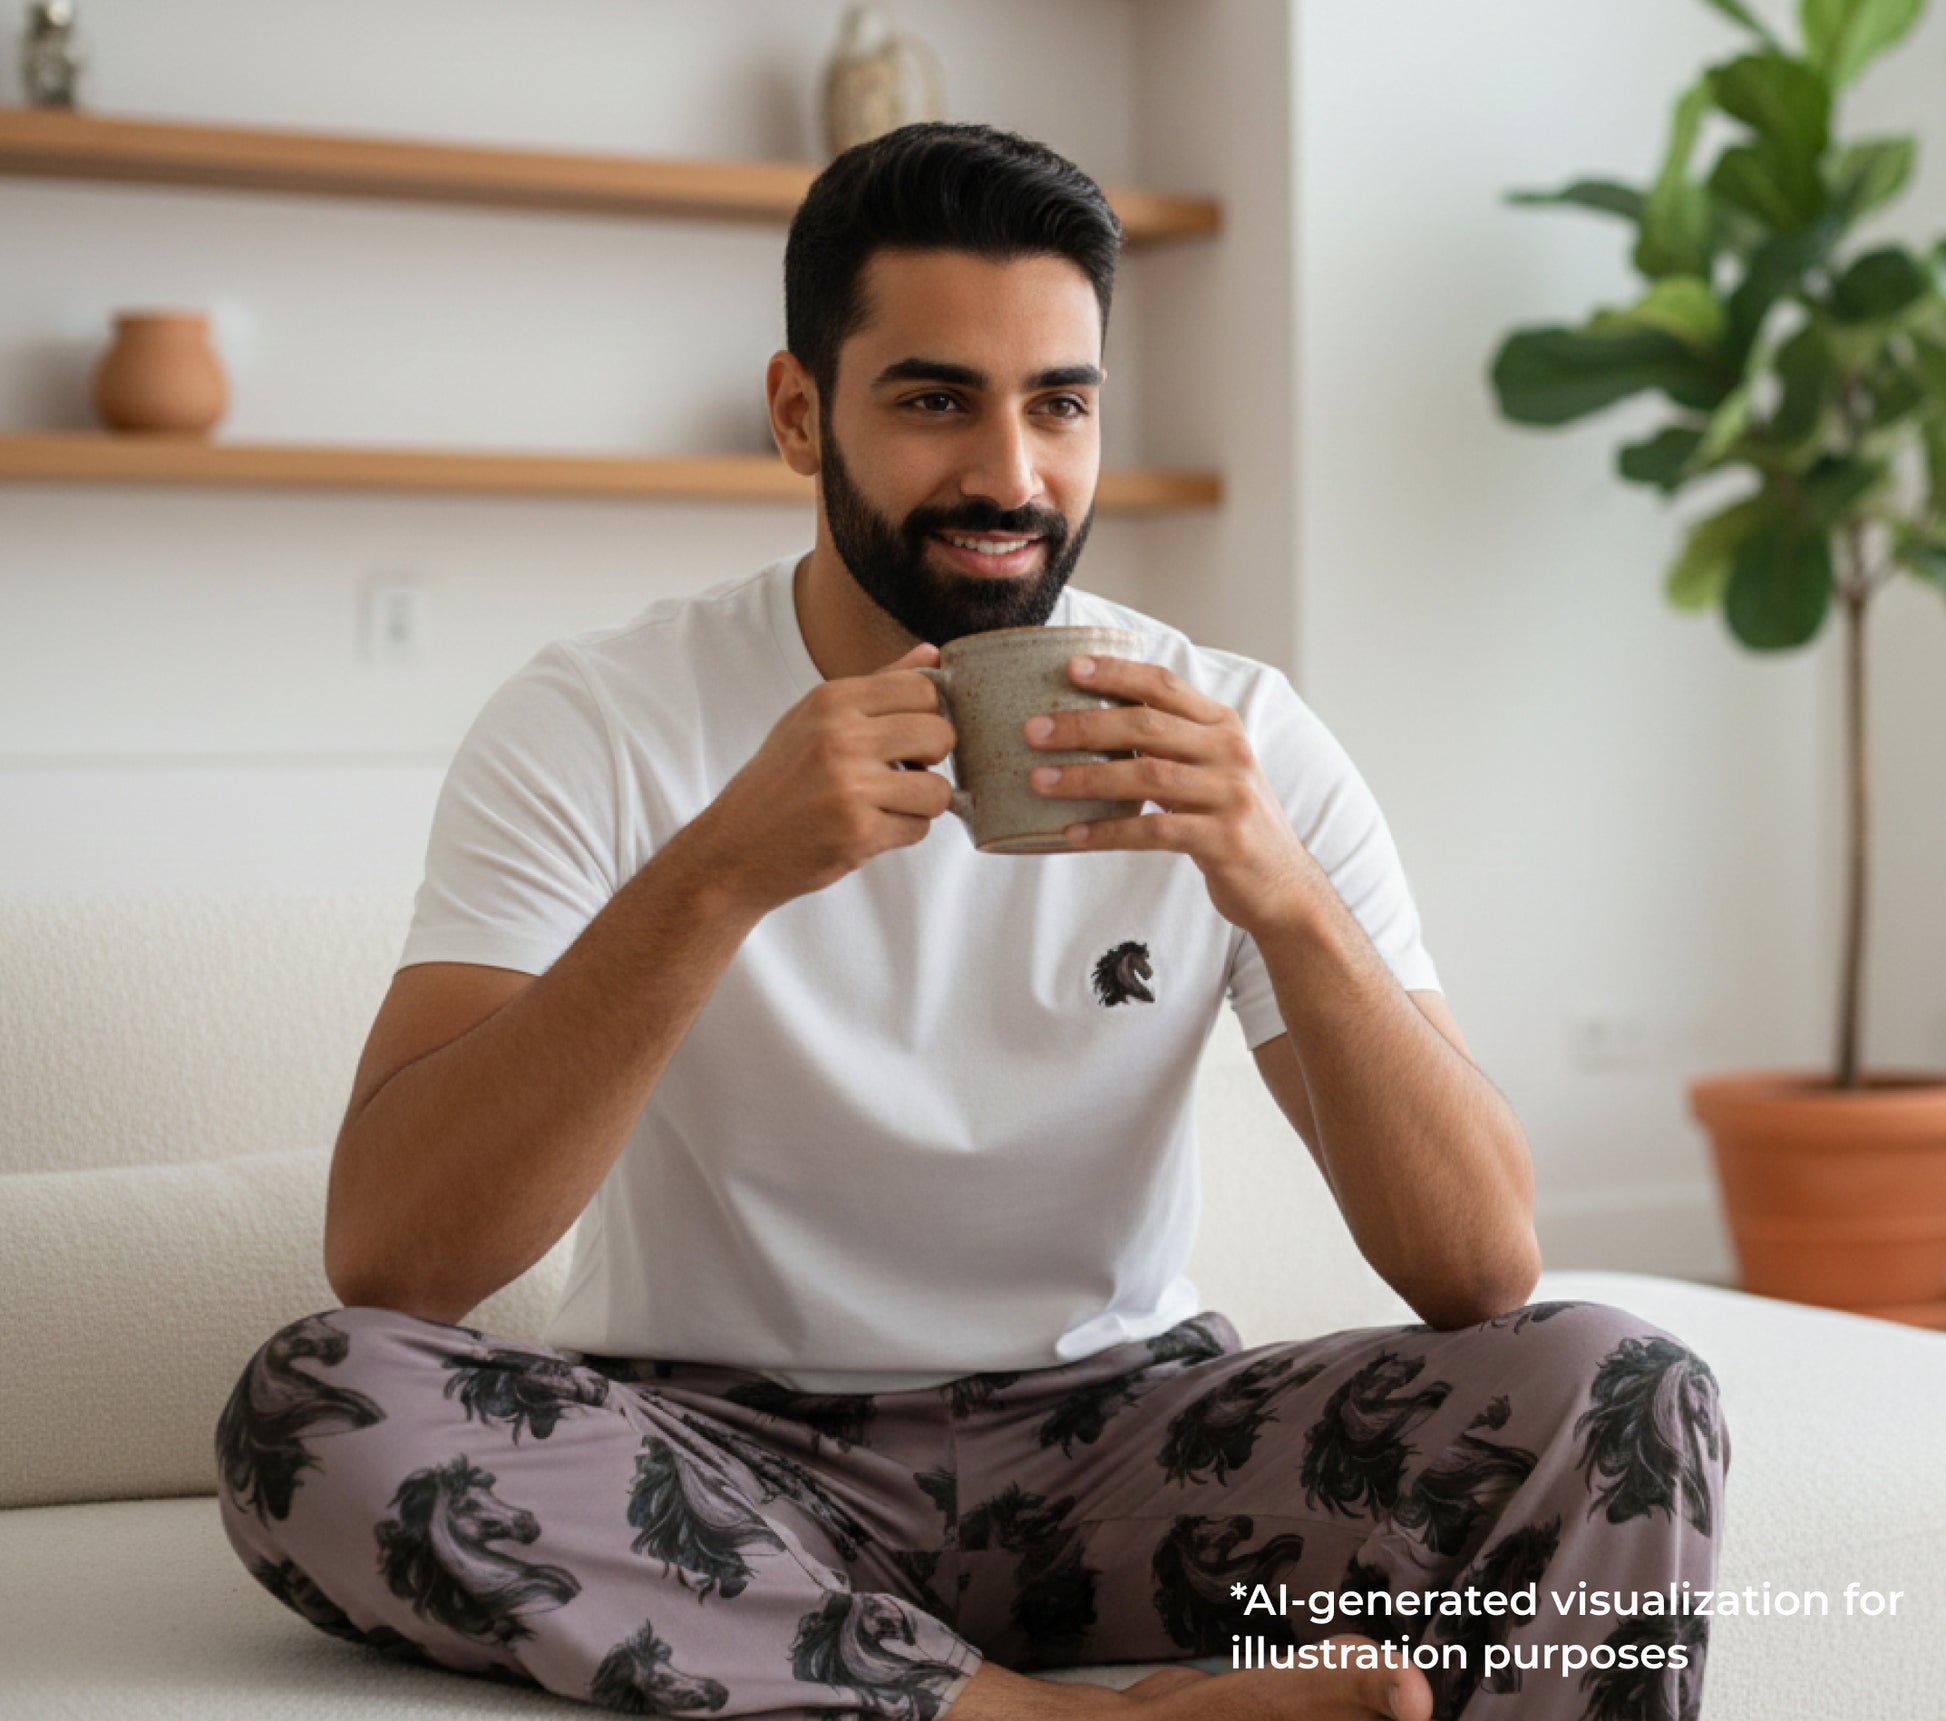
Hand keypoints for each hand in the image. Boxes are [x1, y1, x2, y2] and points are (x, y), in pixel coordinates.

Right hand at [678, 642, 955, 916]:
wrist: (733, 847)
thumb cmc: (779, 780)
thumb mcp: (815, 718)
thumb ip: (878, 685)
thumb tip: (933, 655)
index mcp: (832, 699)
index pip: (923, 688)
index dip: (927, 714)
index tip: (907, 733)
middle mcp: (841, 737)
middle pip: (940, 734)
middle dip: (931, 758)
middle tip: (901, 770)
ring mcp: (851, 787)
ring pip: (938, 789)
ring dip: (920, 802)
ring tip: (886, 802)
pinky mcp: (859, 834)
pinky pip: (919, 828)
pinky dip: (902, 832)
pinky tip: (869, 827)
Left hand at [1024, 653, 1319, 934]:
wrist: (1282, 884)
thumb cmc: (1228, 821)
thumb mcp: (1209, 769)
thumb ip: (1168, 743)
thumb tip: (1090, 724)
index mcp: (1222, 726)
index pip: (1163, 686)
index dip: (1116, 672)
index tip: (1069, 667)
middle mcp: (1229, 752)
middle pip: (1147, 726)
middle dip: (1085, 726)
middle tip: (1034, 731)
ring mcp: (1229, 796)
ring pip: (1147, 776)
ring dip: (1087, 779)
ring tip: (1040, 781)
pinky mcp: (1222, 841)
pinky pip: (1153, 831)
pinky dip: (1109, 832)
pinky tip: (1072, 834)